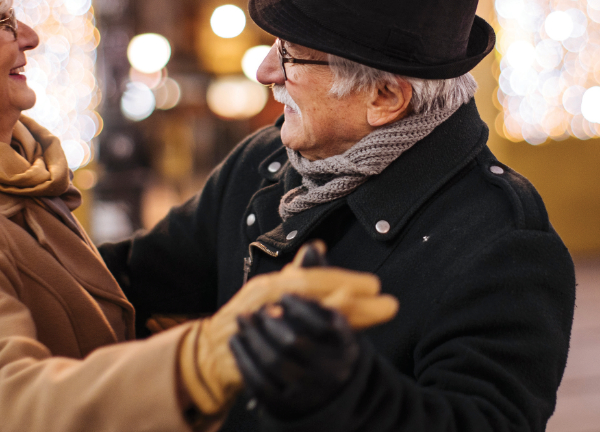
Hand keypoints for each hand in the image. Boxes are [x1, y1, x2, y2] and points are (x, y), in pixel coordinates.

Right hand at [177, 242, 396, 416]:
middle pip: (318, 298)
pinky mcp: (259, 350)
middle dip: (357, 302)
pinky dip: (318, 341)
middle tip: (388, 304)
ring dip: (346, 320)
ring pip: (310, 321)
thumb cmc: (250, 319)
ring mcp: (263, 325)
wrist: (211, 352)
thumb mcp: (272, 292)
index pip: (317, 280)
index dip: (348, 282)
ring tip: (376, 316)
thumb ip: (297, 273)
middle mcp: (268, 300)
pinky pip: (294, 345)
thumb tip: (319, 247)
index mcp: (275, 286)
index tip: (377, 286)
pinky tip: (343, 339)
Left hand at [230, 295, 360, 418]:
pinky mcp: (286, 406)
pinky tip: (237, 341)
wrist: (324, 391)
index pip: (323, 325)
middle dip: (271, 322)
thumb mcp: (329, 317)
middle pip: (295, 342)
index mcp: (346, 347)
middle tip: (256, 308)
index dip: (301, 308)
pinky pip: (259, 382)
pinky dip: (244, 359)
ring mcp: (308, 391)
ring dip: (253, 336)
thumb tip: (310, 250)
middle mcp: (331, 372)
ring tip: (242, 319)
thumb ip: (319, 283)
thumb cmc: (323, 342)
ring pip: (274, 362)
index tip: (283, 295)